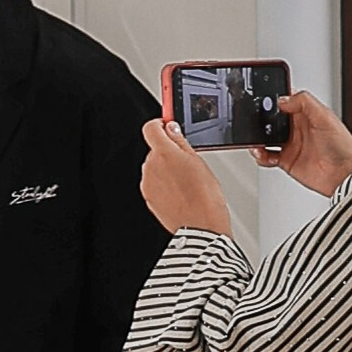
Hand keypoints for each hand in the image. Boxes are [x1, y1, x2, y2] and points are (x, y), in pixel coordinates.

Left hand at [140, 121, 233, 235]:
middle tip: (187, 162)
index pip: (150, 128)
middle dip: (167, 151)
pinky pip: (155, 184)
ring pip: (154, 167)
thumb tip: (171, 128)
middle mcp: (150, 167)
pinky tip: (181, 192)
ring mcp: (147, 184)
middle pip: (154, 149)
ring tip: (187, 182)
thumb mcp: (198, 161)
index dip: (159, 124)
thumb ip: (180, 141)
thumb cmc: (204, 197)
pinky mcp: (149, 198)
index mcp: (163, 153)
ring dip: (166, 169)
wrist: (201, 227)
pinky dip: (165, 184)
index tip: (167, 126)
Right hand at [247, 92, 351, 197]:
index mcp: (306, 114)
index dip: (274, 98)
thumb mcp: (325, 117)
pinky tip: (262, 153)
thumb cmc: (343, 147)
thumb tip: (283, 98)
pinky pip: (266, 157)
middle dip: (261, 118)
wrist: (345, 176)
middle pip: (271, 119)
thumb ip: (305, 102)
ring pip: (265, 137)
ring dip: (257, 137)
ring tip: (255, 138)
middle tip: (255, 119)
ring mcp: (291, 145)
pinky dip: (260, 155)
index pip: (286, 100)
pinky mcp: (286, 161)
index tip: (262, 97)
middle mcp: (297, 128)